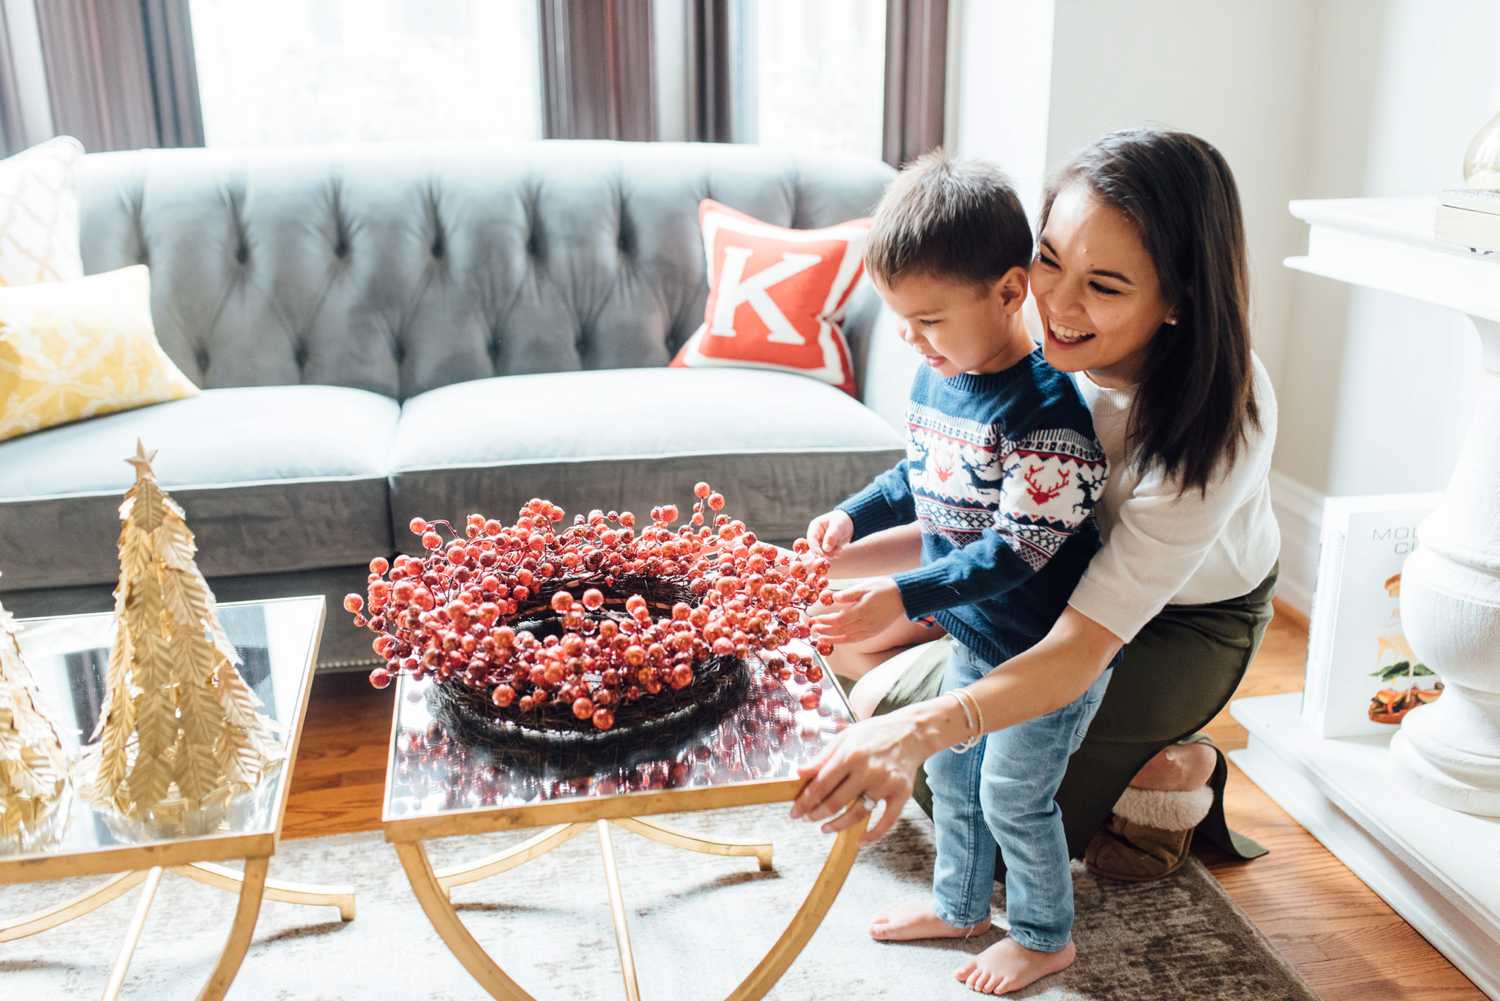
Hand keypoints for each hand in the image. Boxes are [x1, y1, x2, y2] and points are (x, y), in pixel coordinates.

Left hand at [789, 708, 928, 843]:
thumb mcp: (845, 737)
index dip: (805, 801)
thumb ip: (822, 757)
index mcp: (851, 755)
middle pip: (836, 802)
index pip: (821, 784)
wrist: (911, 732)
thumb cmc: (874, 734)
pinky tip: (860, 841)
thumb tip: (799, 773)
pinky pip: (887, 821)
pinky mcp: (902, 793)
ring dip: (838, 825)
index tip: (795, 811)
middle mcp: (868, 770)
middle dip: (816, 814)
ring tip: (825, 828)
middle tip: (806, 819)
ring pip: (858, 814)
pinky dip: (874, 835)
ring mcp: (886, 784)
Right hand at [806, 509, 853, 558]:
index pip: (811, 539)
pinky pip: (827, 554)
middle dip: (824, 553)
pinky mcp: (825, 547)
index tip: (822, 555)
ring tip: (839, 549)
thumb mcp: (838, 526)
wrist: (848, 523)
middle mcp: (815, 535)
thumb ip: (831, 537)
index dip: (815, 548)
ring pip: (821, 553)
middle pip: (815, 548)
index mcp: (815, 527)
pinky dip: (833, 554)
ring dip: (830, 554)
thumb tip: (826, 549)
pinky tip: (839, 549)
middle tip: (834, 554)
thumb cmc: (841, 521)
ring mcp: (820, 542)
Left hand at [809, 577, 904, 644]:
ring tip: (821, 637)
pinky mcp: (873, 632)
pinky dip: (845, 641)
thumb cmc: (883, 588)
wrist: (903, 597)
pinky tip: (836, 639)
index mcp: (863, 610)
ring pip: (848, 638)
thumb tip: (834, 598)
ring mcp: (870, 629)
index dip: (826, 621)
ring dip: (833, 638)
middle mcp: (866, 623)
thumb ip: (849, 594)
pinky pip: (856, 639)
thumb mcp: (865, 586)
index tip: (815, 619)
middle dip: (825, 630)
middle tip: (813, 629)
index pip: (839, 619)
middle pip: (841, 630)